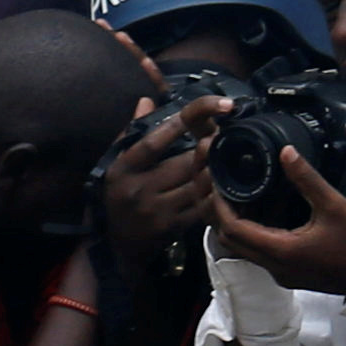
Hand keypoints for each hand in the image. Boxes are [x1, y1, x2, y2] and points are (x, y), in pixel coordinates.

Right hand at [101, 93, 235, 250]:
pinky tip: (225, 182)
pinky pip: (204, 207)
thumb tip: (147, 100)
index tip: (215, 105)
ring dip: (216, 169)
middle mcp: (140, 190)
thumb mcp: (117, 162)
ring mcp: (158, 211)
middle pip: (185, 163)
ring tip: (228, 156)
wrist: (117, 245)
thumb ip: (131, 131)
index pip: (155, 141)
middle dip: (209, 147)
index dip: (184, 121)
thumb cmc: (119, 194)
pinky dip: (216, 193)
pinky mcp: (174, 228)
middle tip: (225, 135)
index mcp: (124, 168)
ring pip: (198, 185)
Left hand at [205, 144, 345, 295]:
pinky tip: (266, 215)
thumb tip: (286, 152)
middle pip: (232, 242)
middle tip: (227, 188)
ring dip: (239, 226)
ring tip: (244, 196)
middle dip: (223, 215)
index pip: (233, 229)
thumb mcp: (334, 205)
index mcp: (281, 251)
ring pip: (245, 250)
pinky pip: (262, 255)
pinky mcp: (291, 275)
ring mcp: (283, 274)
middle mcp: (276, 267)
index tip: (219, 184)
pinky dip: (255, 235)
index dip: (220, 206)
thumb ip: (306, 178)